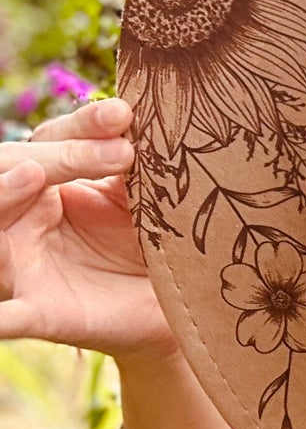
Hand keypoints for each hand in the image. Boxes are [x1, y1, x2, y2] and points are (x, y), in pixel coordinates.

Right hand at [0, 95, 179, 365]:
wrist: (167, 309)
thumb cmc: (146, 245)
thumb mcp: (143, 202)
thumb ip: (137, 170)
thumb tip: (149, 123)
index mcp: (51, 183)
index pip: (52, 141)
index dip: (83, 124)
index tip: (123, 114)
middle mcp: (27, 217)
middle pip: (17, 169)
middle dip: (60, 153)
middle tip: (121, 151)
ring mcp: (24, 263)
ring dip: (5, 193)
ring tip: (31, 174)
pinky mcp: (37, 310)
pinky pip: (8, 315)